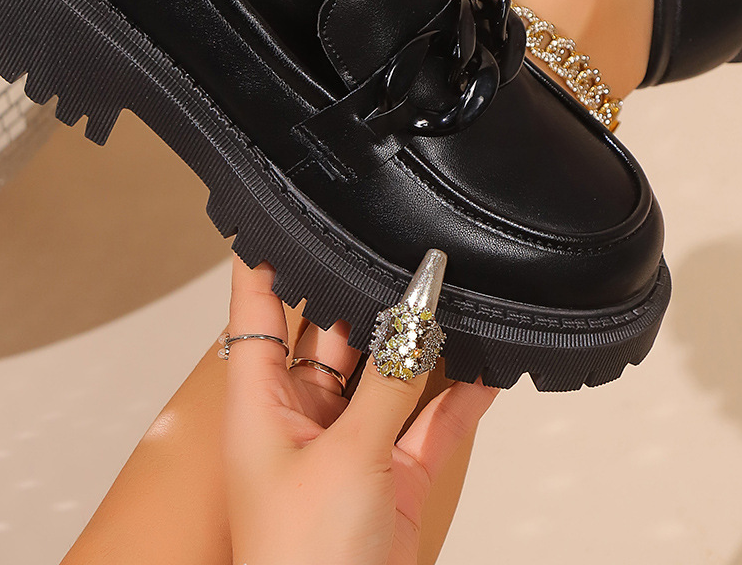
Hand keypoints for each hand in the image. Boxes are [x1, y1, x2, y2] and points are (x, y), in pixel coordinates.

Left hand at [222, 255, 497, 564]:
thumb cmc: (301, 562)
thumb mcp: (347, 457)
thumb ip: (389, 384)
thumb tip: (417, 320)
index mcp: (261, 403)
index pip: (256, 308)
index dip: (266, 257)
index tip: (288, 212)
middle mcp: (301, 418)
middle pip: (333, 333)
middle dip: (366, 296)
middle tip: (405, 254)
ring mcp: (348, 448)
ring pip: (386, 377)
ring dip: (417, 346)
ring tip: (452, 297)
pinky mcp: (391, 480)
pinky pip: (428, 422)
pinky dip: (457, 398)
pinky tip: (485, 370)